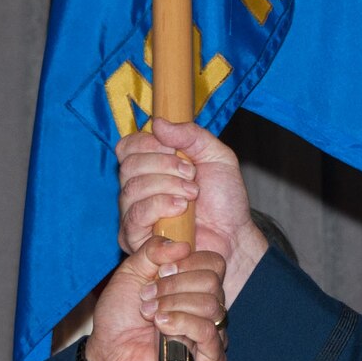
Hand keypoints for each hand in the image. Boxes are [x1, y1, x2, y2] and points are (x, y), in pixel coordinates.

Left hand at [87, 238, 228, 360]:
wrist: (107, 354)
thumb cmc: (119, 318)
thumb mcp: (131, 273)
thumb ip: (152, 251)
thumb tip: (182, 245)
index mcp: (194, 285)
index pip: (214, 263)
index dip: (188, 261)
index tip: (161, 270)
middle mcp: (207, 307)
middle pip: (213, 281)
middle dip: (175, 284)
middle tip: (148, 296)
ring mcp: (211, 334)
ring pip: (211, 305)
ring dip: (173, 305)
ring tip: (150, 314)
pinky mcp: (210, 359)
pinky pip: (209, 332)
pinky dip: (182, 323)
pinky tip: (161, 325)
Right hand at [117, 120, 270, 304]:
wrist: (233, 237)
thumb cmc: (224, 200)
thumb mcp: (216, 156)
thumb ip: (191, 135)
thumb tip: (158, 123)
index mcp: (150, 166)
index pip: (128, 146)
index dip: (150, 144)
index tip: (178, 152)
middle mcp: (136, 188)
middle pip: (129, 165)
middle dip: (164, 165)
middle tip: (192, 176)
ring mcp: (132, 213)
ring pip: (131, 188)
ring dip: (166, 186)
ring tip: (192, 195)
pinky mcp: (134, 238)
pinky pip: (134, 215)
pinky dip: (159, 206)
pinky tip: (181, 209)